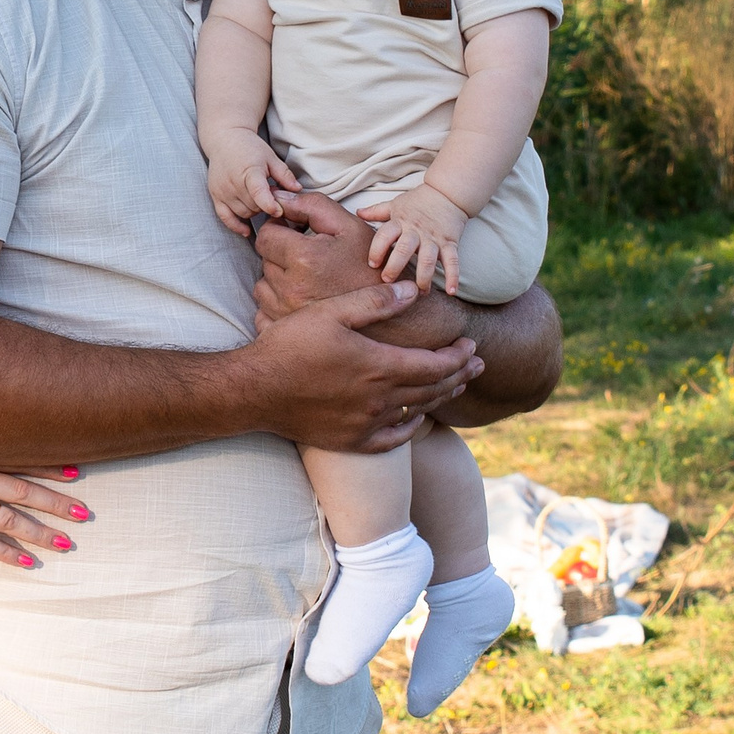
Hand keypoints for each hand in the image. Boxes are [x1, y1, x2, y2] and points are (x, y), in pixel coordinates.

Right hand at [0, 451, 89, 569]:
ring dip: (41, 532)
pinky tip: (28, 563)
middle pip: (24, 491)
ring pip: (11, 519)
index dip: (48, 468)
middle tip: (84, 513)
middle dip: (57, 503)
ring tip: (67, 543)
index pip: (19, 461)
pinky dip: (8, 553)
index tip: (76, 472)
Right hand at [202, 126, 302, 237]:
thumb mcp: (270, 157)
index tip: (279, 211)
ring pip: (243, 213)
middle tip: (271, 195)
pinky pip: (225, 217)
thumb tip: (298, 190)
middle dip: (265, 205)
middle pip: (254, 206)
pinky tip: (246, 231)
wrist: (224, 140)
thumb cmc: (250, 148)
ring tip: (259, 198)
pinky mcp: (215, 196)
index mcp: (249, 170)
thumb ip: (284, 175)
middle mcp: (233, 182)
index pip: (258, 193)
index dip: (270, 205)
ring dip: (254, 211)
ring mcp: (222, 191)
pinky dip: (235, 226)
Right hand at [233, 277, 481, 452]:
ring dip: (441, 397)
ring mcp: (366, 424)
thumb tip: (414, 291)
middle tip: (477, 364)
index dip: (458, 355)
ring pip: (417, 412)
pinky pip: (392, 440)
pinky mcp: (351, 441)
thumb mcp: (332, 312)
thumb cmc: (290, 345)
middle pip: (433, 389)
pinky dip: (411, 427)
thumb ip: (375, 302)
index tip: (470, 344)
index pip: (436, 364)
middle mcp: (380, 400)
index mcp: (379, 366)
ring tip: (457, 385)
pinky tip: (417, 418)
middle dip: (459, 374)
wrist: (256, 390)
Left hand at [250, 188, 385, 327]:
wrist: (393, 310)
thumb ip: (309, 206)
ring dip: (277, 278)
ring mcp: (287, 313)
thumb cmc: (373, 266)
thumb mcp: (348, 226)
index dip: (278, 228)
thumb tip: (277, 197)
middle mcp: (291, 288)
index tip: (294, 231)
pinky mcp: (286, 331)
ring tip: (306, 277)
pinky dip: (278, 302)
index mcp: (304, 258)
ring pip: (263, 285)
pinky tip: (302, 298)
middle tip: (306, 255)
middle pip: (264, 259)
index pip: (265, 235)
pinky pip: (264, 310)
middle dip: (280, 252)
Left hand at [357, 182, 468, 294]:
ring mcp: (434, 237)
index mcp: (400, 221)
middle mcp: (416, 230)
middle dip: (395, 266)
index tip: (372, 264)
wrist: (448, 193)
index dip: (377, 249)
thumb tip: (358, 213)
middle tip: (389, 281)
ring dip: (423, 276)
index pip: (385, 234)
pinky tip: (451, 291)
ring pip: (428, 258)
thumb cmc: (419, 201)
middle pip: (404, 249)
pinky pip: (452, 260)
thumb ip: (377, 211)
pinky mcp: (450, 243)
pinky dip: (453, 276)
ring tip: (419, 292)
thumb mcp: (396, 204)